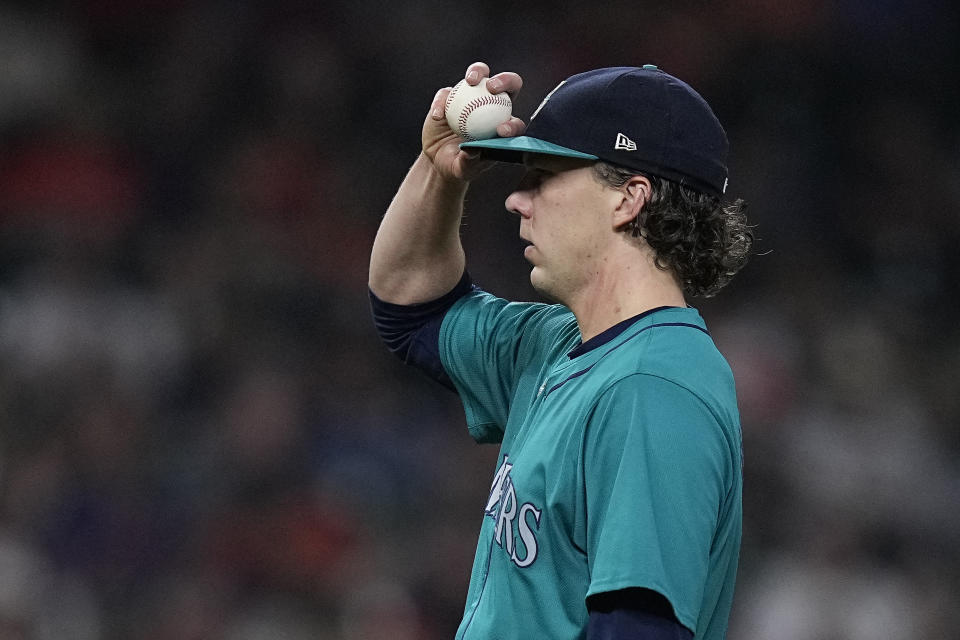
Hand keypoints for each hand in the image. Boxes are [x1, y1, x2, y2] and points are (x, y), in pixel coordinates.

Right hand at [422, 62, 525, 181]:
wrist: (438, 158)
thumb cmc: (458, 165)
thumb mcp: (462, 169)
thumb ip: (469, 162)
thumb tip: (473, 151)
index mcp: (503, 125)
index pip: (515, 122)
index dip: (513, 124)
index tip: (501, 130)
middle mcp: (492, 105)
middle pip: (507, 85)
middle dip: (506, 80)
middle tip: (493, 88)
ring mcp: (471, 96)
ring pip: (480, 74)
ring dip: (478, 71)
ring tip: (471, 80)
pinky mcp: (449, 95)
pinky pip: (446, 93)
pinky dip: (442, 101)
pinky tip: (439, 114)